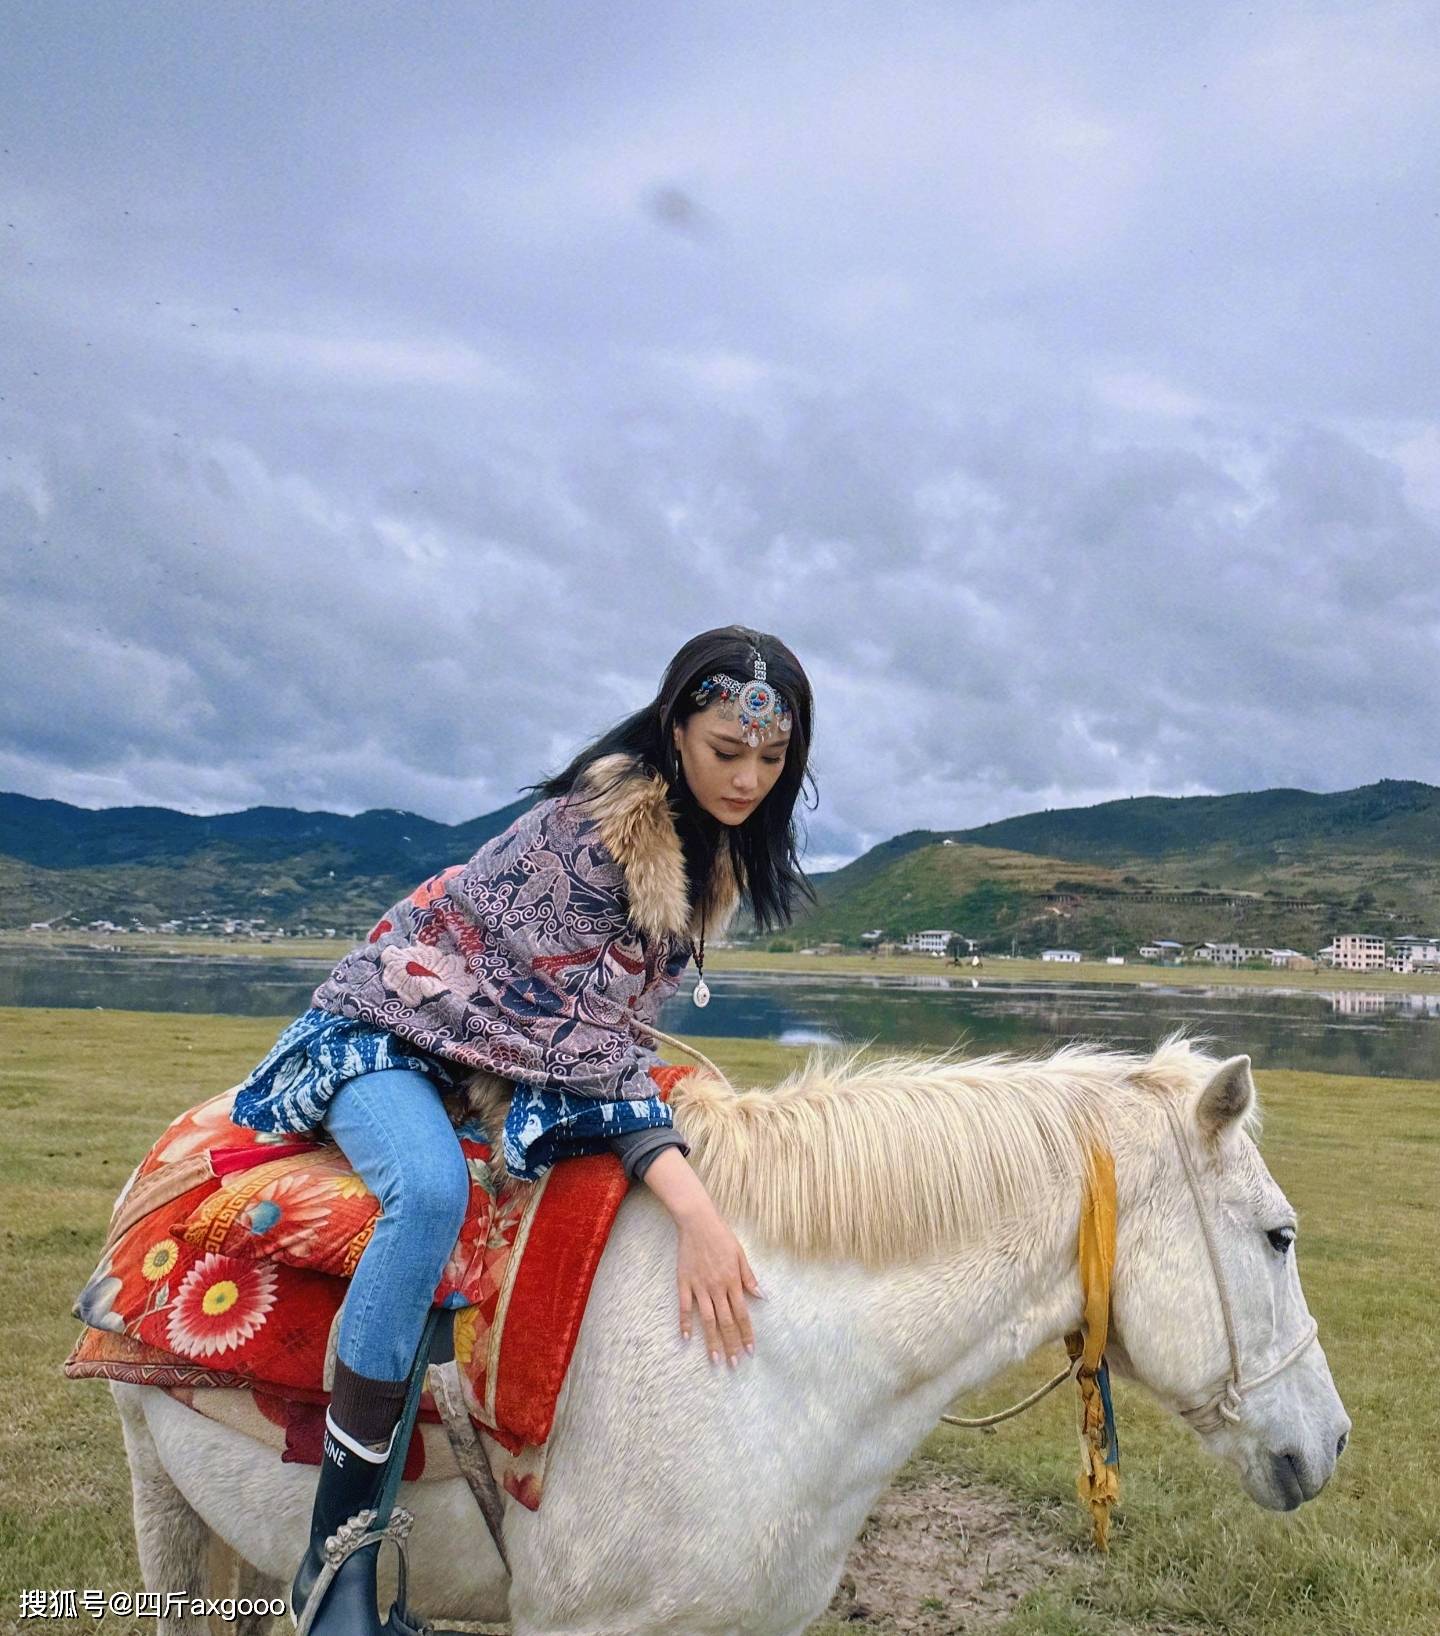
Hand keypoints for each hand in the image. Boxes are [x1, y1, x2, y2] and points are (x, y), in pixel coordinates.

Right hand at [676, 1210, 762, 1366]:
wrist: (697, 1222)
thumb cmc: (722, 1236)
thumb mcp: (741, 1254)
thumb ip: (749, 1277)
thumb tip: (762, 1296)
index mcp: (732, 1281)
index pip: (742, 1314)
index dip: (746, 1333)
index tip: (750, 1350)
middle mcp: (717, 1287)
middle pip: (726, 1321)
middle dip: (731, 1344)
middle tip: (734, 1364)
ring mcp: (699, 1286)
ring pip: (707, 1319)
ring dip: (711, 1341)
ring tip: (714, 1359)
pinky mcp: (684, 1282)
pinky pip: (684, 1307)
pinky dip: (685, 1323)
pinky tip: (686, 1338)